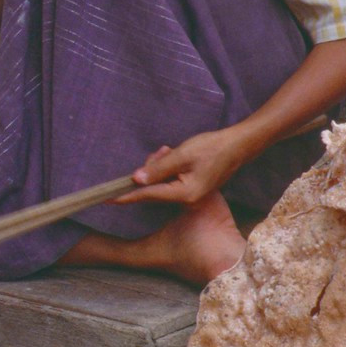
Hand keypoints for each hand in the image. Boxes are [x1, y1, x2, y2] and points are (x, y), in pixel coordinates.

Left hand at [113, 128, 247, 205]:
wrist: (238, 146)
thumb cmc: (212, 148)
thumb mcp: (182, 155)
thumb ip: (158, 169)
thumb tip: (136, 179)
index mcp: (184, 194)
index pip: (148, 195)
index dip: (127, 195)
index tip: (107, 199)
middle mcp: (188, 200)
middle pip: (155, 189)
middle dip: (151, 170)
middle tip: (160, 152)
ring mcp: (192, 197)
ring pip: (163, 183)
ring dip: (161, 167)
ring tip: (170, 151)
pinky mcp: (194, 190)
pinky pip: (173, 181)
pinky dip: (169, 169)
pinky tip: (174, 156)